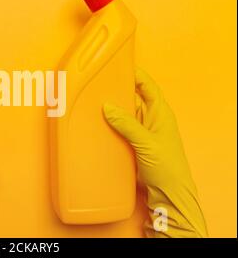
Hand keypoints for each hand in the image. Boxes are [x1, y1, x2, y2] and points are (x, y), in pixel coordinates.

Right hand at [103, 69, 206, 237]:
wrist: (167, 193)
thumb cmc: (167, 167)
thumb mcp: (147, 142)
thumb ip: (128, 124)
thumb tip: (108, 107)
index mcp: (160, 113)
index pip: (148, 86)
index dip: (136, 75)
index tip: (119, 67)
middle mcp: (150, 119)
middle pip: (131, 99)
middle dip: (116, 93)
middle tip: (98, 86)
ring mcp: (140, 132)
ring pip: (122, 115)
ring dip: (109, 112)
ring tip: (92, 104)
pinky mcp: (131, 144)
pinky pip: (117, 130)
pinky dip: (107, 127)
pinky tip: (96, 126)